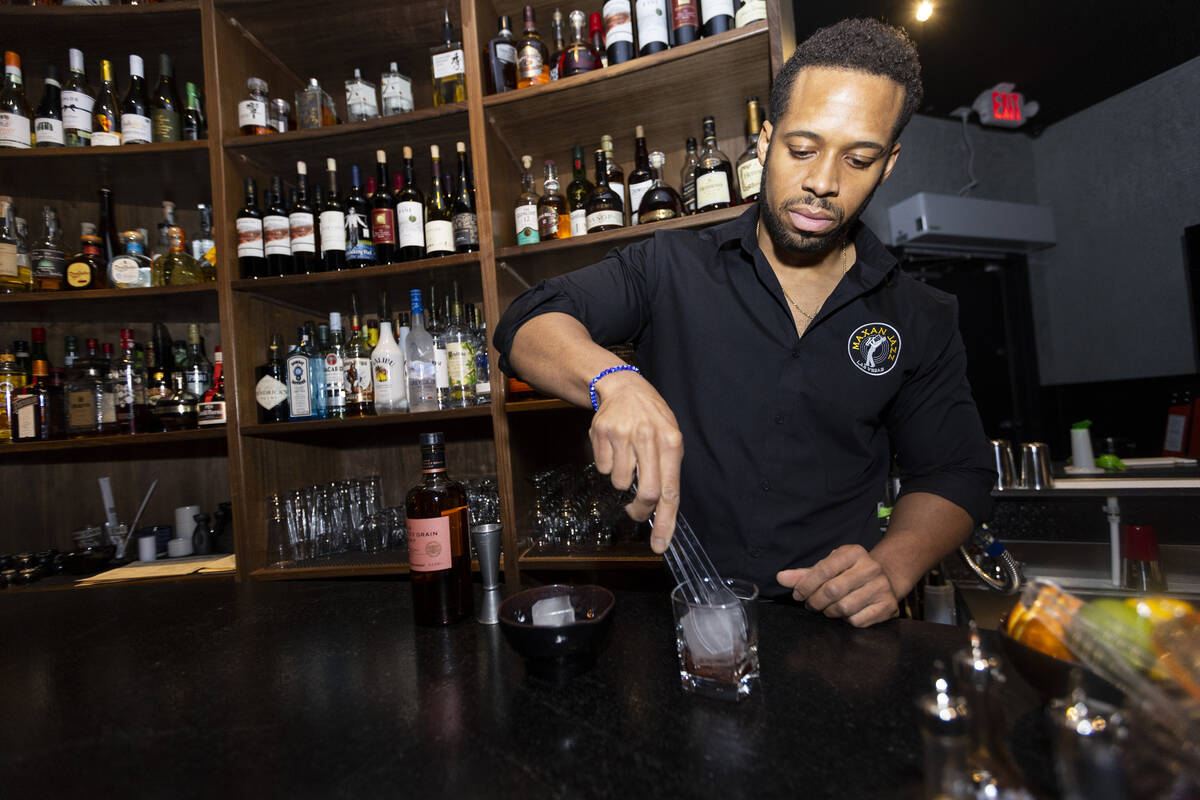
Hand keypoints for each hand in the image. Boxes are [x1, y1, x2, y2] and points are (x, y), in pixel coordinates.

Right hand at [588, 370, 683, 554]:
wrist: (624, 388)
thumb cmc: (651, 419)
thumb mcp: (669, 438)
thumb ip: (667, 471)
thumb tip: (661, 510)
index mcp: (672, 442)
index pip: (671, 491)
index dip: (665, 522)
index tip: (659, 545)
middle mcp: (649, 438)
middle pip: (647, 492)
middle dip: (639, 510)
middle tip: (635, 511)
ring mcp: (624, 435)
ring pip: (620, 482)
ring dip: (621, 480)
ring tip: (626, 459)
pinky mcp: (602, 433)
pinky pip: (603, 468)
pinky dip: (607, 465)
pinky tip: (614, 448)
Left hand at [776, 545, 899, 627]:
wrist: (887, 579)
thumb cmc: (850, 573)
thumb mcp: (829, 567)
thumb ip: (805, 574)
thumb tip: (781, 578)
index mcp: (854, 552)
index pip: (824, 569)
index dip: (806, 585)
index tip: (798, 595)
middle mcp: (870, 567)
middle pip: (832, 590)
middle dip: (815, 601)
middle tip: (811, 605)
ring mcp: (881, 587)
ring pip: (844, 607)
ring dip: (829, 612)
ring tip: (827, 609)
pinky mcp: (888, 606)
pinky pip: (858, 620)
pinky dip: (847, 621)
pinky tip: (846, 613)